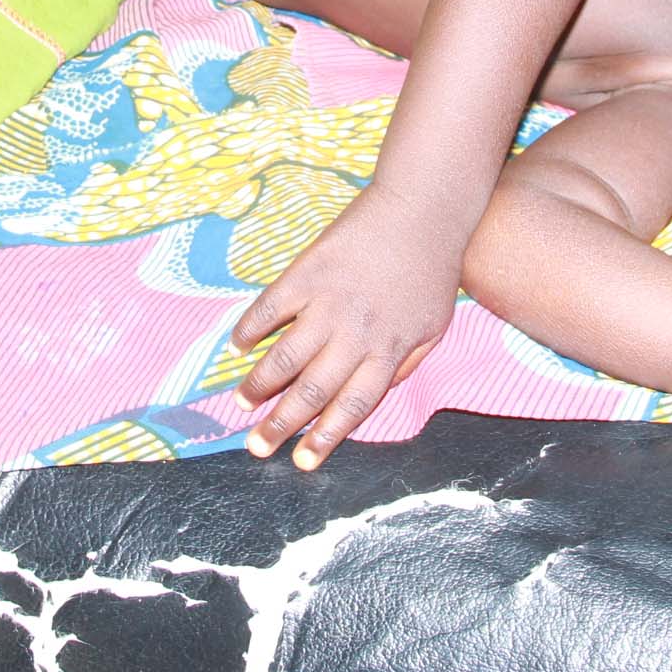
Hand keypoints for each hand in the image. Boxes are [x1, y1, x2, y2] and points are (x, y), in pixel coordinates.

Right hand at [229, 184, 460, 470]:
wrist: (421, 208)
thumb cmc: (432, 269)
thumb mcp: (434, 327)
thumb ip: (407, 365)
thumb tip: (377, 394)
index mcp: (387, 351)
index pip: (351, 407)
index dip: (324, 438)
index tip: (301, 462)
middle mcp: (355, 334)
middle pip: (311, 391)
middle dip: (280, 425)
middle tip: (256, 447)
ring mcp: (328, 302)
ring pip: (285, 357)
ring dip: (259, 384)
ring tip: (241, 403)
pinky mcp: (308, 271)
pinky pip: (270, 307)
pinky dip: (250, 328)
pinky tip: (237, 345)